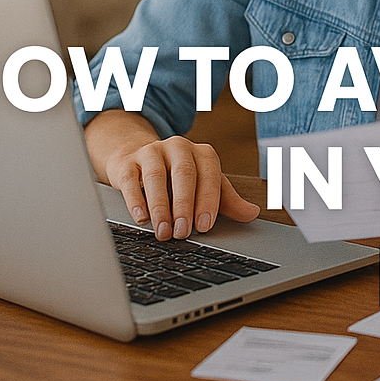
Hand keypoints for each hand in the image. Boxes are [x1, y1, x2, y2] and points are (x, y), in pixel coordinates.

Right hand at [84, 110, 259, 240]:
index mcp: (202, 153)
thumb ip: (227, 201)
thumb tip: (252, 213)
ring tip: (163, 232)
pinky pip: (131, 180)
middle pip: (184, 174)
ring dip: (160, 208)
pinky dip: (136, 200)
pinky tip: (141, 218)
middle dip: (184, 206)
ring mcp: (151, 152)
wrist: (138, 157)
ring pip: (156, 177)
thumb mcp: (205, 186)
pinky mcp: (127, 162)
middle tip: (183, 233)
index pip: (209, 174)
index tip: (204, 226)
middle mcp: (178, 147)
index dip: (208, 201)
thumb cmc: (177, 178)